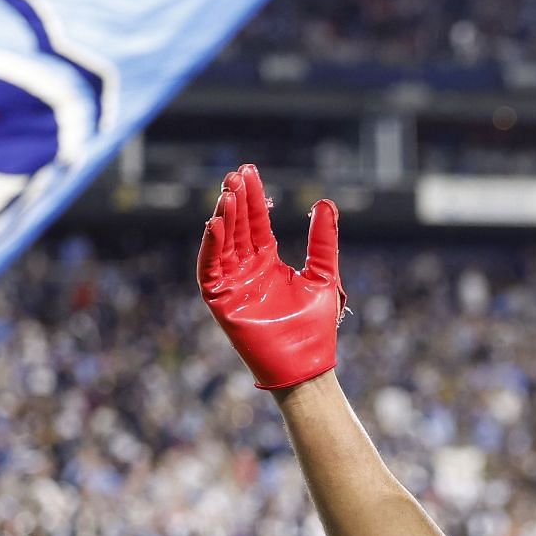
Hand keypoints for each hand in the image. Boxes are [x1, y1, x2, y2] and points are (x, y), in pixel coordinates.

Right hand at [197, 164, 346, 389]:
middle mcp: (246, 270)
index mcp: (268, 262)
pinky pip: (210, 269)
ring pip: (222, 244)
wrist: (308, 364)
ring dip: (223, 218)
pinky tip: (216, 223)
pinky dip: (211, 247)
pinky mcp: (221, 301)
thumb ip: (322, 240)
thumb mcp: (323, 273)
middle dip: (235, 201)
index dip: (253, 198)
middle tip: (235, 175)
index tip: (250, 171)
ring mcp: (232, 284)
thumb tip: (325, 202)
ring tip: (227, 193)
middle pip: (237, 228)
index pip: (256, 222)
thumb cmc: (316, 326)